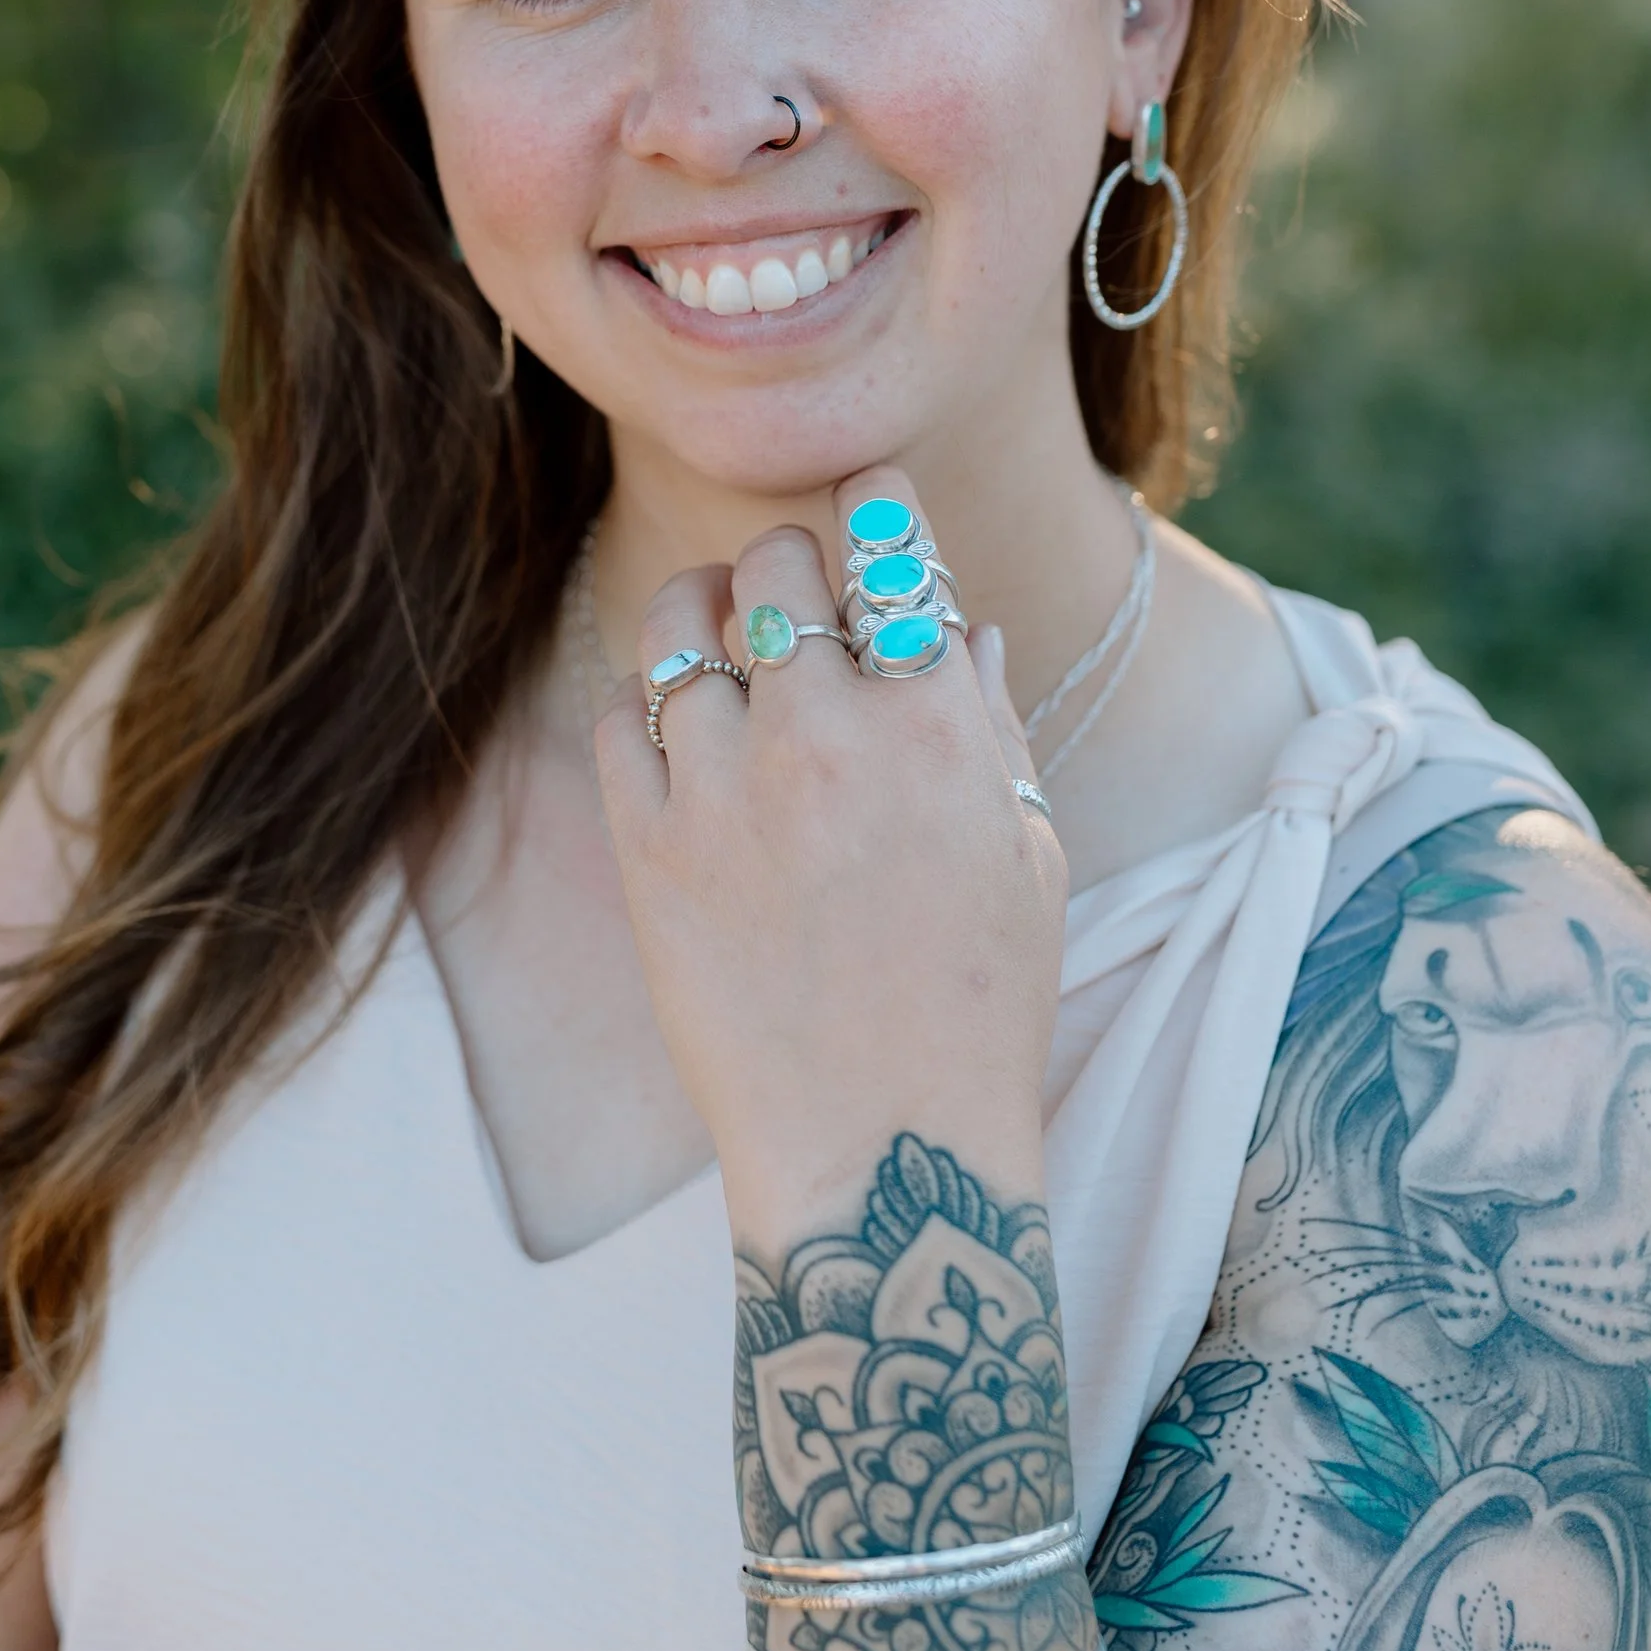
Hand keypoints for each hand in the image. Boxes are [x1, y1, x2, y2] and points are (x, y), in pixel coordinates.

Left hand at [590, 465, 1066, 1247]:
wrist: (881, 1149)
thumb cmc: (979, 1012)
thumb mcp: (1029, 856)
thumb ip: (990, 729)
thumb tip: (964, 629)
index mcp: (936, 722)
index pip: (890, 544)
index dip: (875, 502)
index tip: (867, 501)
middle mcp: (824, 731)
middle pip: (778, 560)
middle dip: (791, 558)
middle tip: (798, 586)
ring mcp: (723, 786)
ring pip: (678, 620)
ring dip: (703, 608)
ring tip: (717, 627)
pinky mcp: (645, 847)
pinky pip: (620, 717)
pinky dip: (646, 703)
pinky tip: (676, 729)